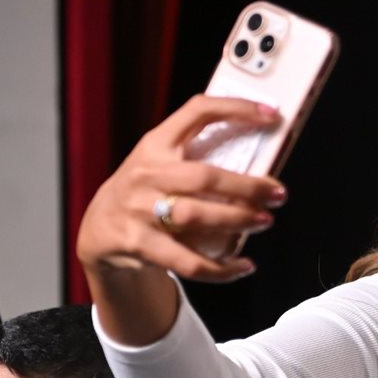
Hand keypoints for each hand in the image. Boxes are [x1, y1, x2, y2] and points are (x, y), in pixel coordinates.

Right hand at [76, 95, 286, 282]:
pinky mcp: (142, 245)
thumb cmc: (145, 191)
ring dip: (237, 220)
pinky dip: (221, 269)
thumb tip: (260, 163)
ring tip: (264, 221)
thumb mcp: (160, 162)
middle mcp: (147, 174)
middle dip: (247, 186)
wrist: (99, 229)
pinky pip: (189, 262)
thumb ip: (197, 156)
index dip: (235, 108)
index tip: (271, 115)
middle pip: (204, 177)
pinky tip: (244, 266)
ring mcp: (141, 210)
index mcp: (156, 144)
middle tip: (278, 193)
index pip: (197, 112)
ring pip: (197, 217)